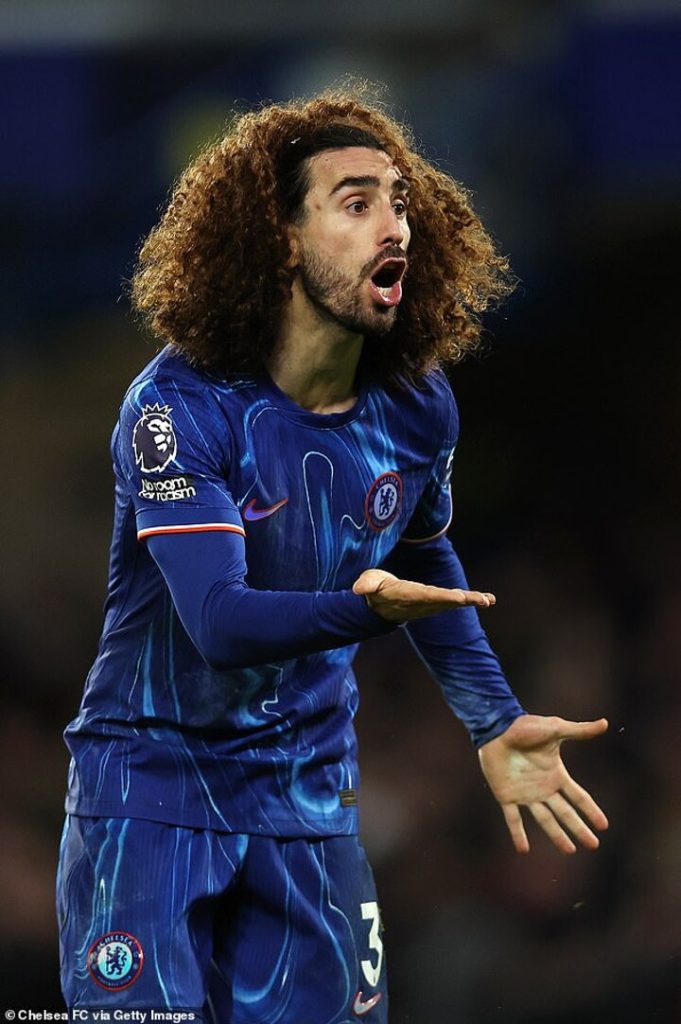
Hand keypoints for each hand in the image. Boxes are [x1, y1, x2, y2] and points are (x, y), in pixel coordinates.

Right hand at [352, 568, 494, 621]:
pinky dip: (471, 600)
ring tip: (488, 600)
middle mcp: (423, 602)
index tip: (458, 597)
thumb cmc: (375, 590)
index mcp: (409, 595)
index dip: (442, 597)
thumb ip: (366, 584)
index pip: (428, 596)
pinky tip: (488, 599)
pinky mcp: (437, 602)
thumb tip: (357, 588)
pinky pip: (456, 601)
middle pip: (446, 601)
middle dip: (463, 600)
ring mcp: (431, 604)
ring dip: (471, 601)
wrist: (381, 606)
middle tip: (481, 600)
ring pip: (454, 602)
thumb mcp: (369, 583)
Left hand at [478, 715, 608, 854]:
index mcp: (556, 775)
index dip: (591, 810)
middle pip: (565, 813)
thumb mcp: (556, 729)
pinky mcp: (506, 796)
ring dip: (556, 835)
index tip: (604, 826)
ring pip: (544, 820)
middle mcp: (543, 788)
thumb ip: (580, 731)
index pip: (578, 797)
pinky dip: (518, 834)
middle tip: (593, 845)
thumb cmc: (525, 727)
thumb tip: (605, 723)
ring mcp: (525, 794)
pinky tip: (523, 850)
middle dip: (579, 829)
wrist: (497, 727)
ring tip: (569, 850)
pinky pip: (513, 819)